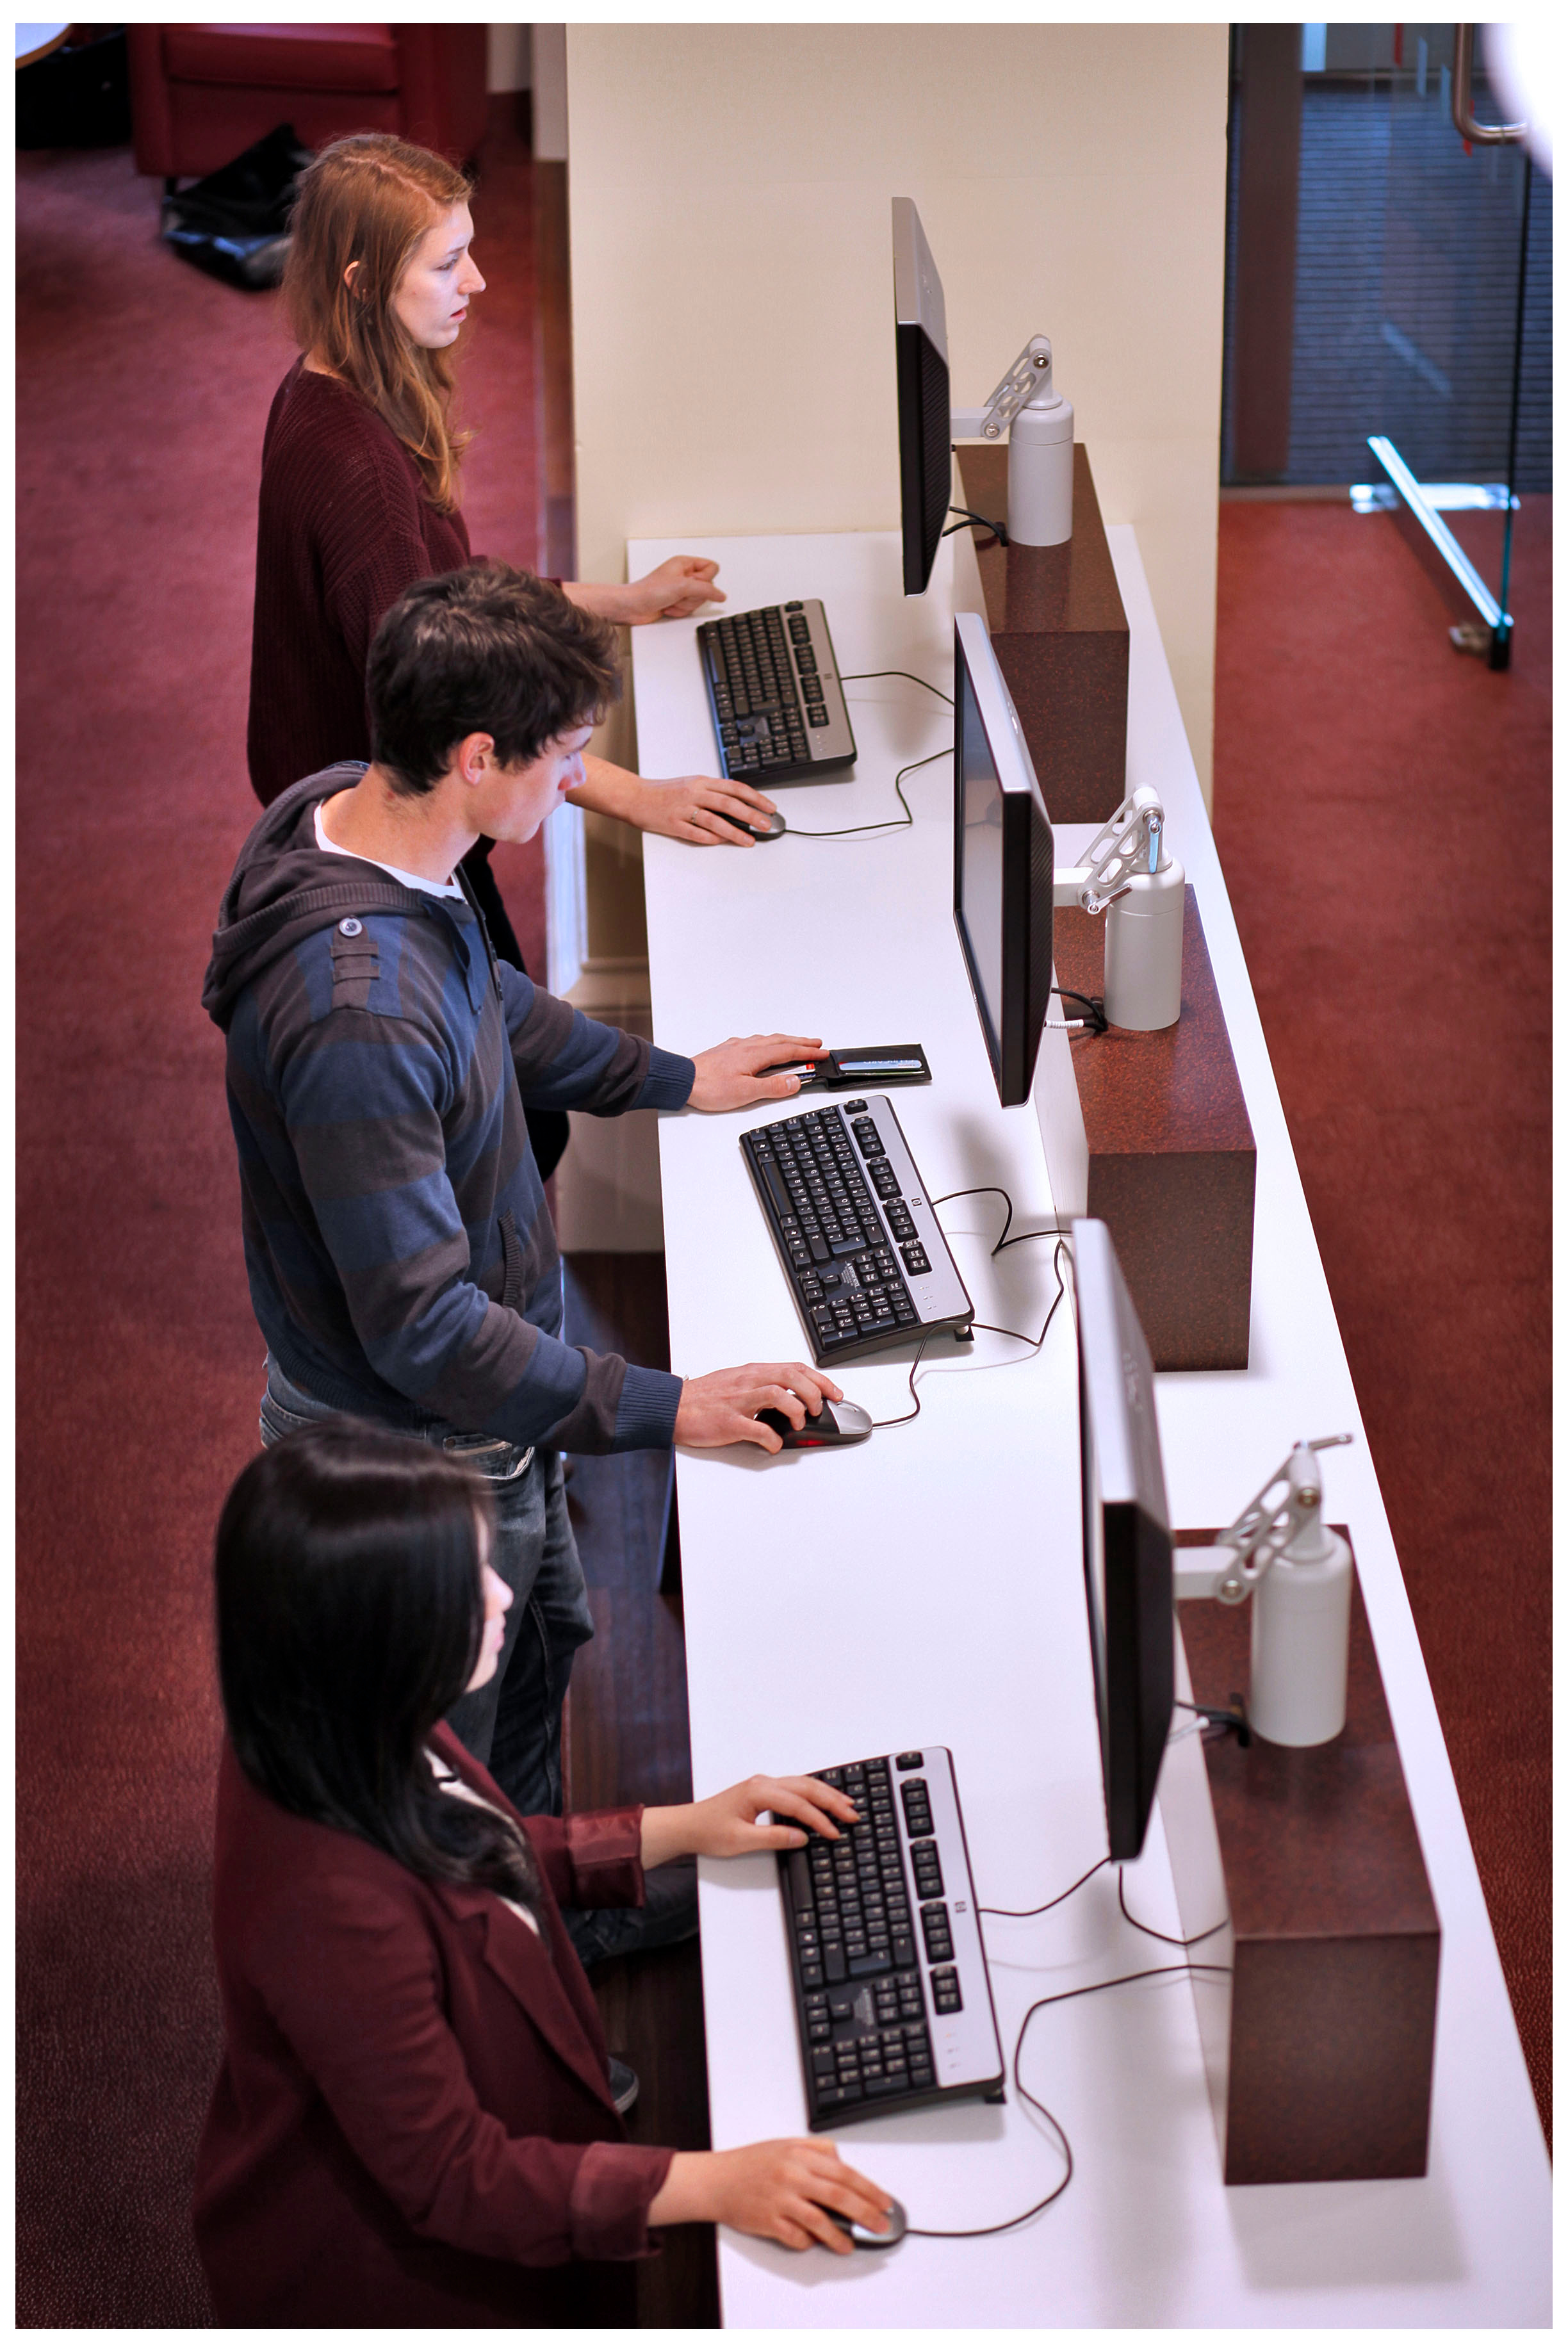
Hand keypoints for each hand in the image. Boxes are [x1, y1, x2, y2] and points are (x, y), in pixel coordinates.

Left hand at [621, 555, 724, 622]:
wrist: (633, 607)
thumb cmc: (649, 591)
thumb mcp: (682, 586)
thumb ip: (705, 590)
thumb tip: (721, 595)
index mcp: (685, 563)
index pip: (712, 568)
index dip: (706, 579)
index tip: (693, 583)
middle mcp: (684, 574)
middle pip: (707, 587)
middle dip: (693, 596)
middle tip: (680, 594)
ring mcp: (681, 589)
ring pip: (699, 599)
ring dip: (685, 605)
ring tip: (672, 601)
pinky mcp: (677, 601)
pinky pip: (690, 608)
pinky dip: (680, 611)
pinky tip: (669, 607)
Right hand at [628, 772, 778, 847]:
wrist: (635, 796)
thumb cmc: (665, 792)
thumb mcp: (692, 785)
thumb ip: (714, 793)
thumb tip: (740, 805)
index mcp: (701, 782)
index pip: (734, 787)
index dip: (755, 797)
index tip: (769, 807)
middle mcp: (694, 793)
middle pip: (728, 803)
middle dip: (751, 815)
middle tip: (766, 824)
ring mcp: (683, 809)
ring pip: (714, 820)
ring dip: (734, 832)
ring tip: (749, 840)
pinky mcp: (673, 824)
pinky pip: (695, 833)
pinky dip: (710, 838)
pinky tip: (721, 842)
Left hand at [641, 1774, 858, 1868]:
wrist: (688, 1825)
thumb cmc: (709, 1831)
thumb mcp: (741, 1840)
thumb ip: (773, 1837)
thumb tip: (802, 1837)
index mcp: (758, 1791)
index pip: (797, 1804)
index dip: (819, 1819)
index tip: (835, 1832)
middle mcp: (763, 1783)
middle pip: (805, 1787)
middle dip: (831, 1800)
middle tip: (852, 1813)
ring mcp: (763, 1785)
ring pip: (802, 1785)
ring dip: (825, 1794)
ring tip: (846, 1804)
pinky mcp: (763, 1792)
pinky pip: (794, 1789)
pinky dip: (812, 1795)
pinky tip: (823, 1801)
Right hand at [648, 2142, 896, 2254]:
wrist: (717, 2180)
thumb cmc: (750, 2163)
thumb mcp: (785, 2144)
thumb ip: (816, 2149)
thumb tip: (841, 2161)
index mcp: (799, 2155)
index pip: (844, 2172)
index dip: (868, 2188)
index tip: (884, 2201)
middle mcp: (792, 2175)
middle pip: (839, 2195)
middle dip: (865, 2212)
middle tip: (880, 2224)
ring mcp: (780, 2199)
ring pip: (820, 2220)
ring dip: (840, 2236)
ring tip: (850, 2245)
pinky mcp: (768, 2221)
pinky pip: (796, 2237)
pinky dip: (808, 2242)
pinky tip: (814, 2243)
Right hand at [673, 1363, 841, 1451]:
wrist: (673, 1406)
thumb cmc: (703, 1397)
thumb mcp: (736, 1382)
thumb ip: (761, 1386)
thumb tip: (787, 1397)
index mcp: (753, 1372)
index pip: (795, 1368)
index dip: (820, 1380)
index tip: (833, 1393)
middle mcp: (749, 1382)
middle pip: (793, 1377)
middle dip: (814, 1393)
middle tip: (818, 1409)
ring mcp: (739, 1402)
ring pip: (779, 1396)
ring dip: (796, 1411)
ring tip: (799, 1423)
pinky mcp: (730, 1422)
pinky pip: (759, 1430)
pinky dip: (773, 1439)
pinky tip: (774, 1444)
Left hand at [687, 1034, 824, 1112]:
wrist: (682, 1081)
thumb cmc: (708, 1087)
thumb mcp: (746, 1092)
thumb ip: (773, 1087)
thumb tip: (795, 1082)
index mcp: (755, 1055)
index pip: (789, 1051)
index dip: (808, 1052)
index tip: (823, 1052)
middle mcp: (747, 1047)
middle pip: (781, 1041)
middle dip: (801, 1042)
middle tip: (816, 1043)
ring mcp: (736, 1047)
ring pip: (767, 1039)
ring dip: (785, 1041)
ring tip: (796, 1043)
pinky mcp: (726, 1051)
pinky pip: (754, 1041)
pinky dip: (768, 1042)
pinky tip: (763, 1046)